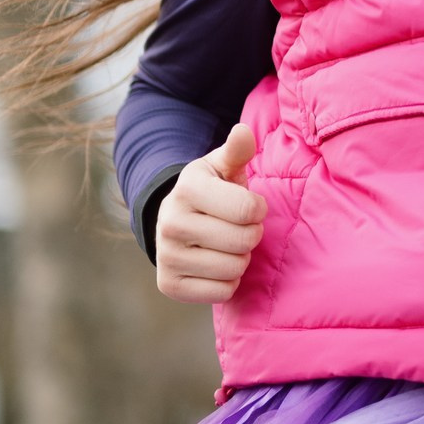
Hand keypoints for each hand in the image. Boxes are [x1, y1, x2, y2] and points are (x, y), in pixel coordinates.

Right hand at [156, 123, 266, 303]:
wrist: (174, 222)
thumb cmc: (211, 191)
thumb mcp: (222, 167)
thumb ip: (237, 150)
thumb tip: (242, 132)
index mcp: (187, 189)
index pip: (250, 209)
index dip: (257, 210)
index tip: (247, 206)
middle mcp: (171, 223)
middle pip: (244, 241)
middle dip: (250, 234)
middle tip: (235, 227)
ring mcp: (166, 256)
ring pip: (235, 268)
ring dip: (240, 258)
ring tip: (225, 244)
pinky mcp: (170, 285)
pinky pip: (223, 292)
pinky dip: (228, 281)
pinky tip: (215, 264)